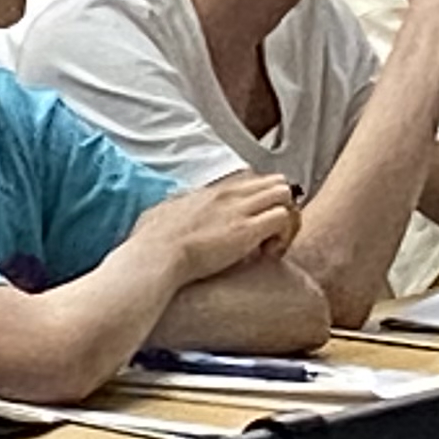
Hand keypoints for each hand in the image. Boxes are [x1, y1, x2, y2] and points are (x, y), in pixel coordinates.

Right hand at [133, 171, 300, 284]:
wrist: (155, 256)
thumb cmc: (152, 244)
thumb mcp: (160, 215)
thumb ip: (171, 210)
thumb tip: (163, 213)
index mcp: (211, 192)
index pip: (252, 183)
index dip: (260, 203)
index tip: (253, 225)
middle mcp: (229, 194)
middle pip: (275, 182)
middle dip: (281, 206)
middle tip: (270, 234)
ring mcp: (239, 209)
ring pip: (285, 194)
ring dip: (286, 218)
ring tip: (271, 243)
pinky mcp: (247, 230)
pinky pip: (284, 218)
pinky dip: (284, 235)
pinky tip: (269, 253)